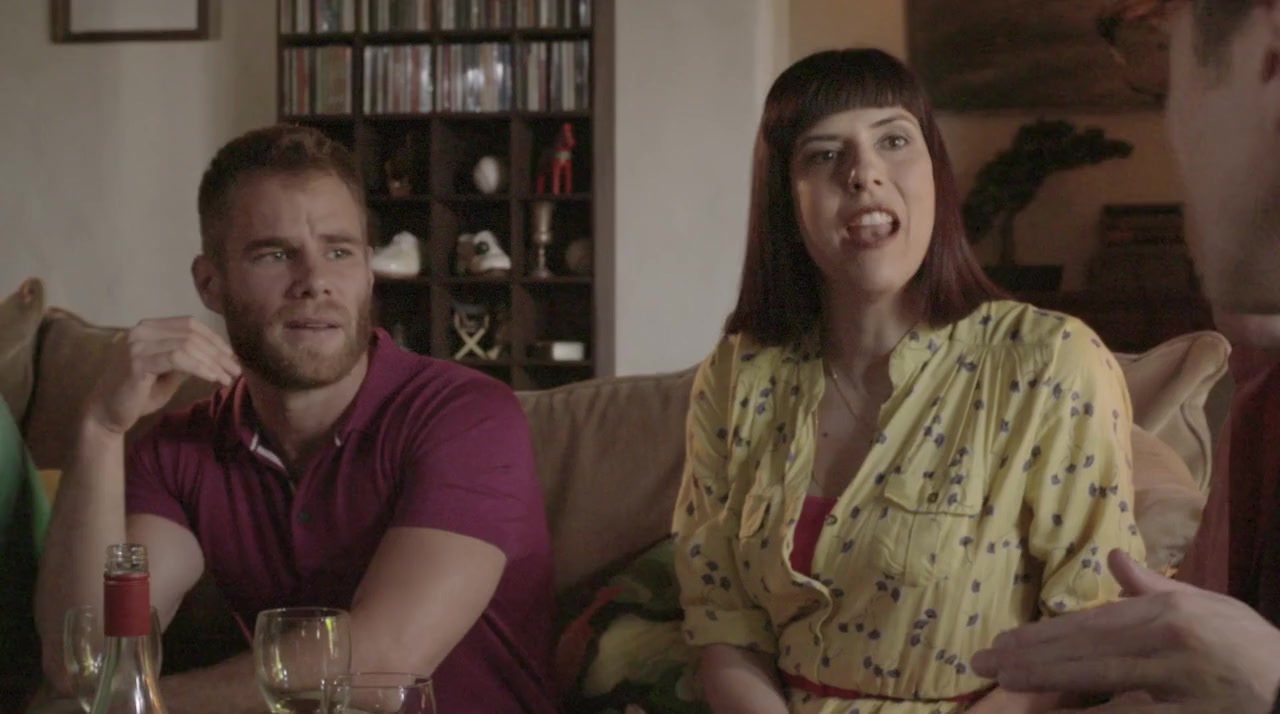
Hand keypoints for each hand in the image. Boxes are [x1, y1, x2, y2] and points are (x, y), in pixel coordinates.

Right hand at [86, 317, 239, 434]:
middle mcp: (141, 331)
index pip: (189, 324)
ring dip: (213, 362)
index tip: (232, 356)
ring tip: (227, 378)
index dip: (215, 338)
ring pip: (187, 344)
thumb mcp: (170, 372)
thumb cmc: (139, 394)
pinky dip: (199, 367)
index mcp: (149, 328)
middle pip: (191, 333)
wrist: (107, 413)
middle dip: (219, 352)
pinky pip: (177, 358)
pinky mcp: (137, 362)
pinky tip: (212, 378)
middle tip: (236, 370)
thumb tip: (220, 355)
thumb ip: (189, 359)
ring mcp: (137, 345)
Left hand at [972, 549, 1279, 712]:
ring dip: (1049, 679)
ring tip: (1007, 682)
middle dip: (1031, 654)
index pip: (1092, 622)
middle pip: (1086, 647)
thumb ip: (1153, 588)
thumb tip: (1114, 556)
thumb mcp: (1207, 607)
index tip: (1004, 642)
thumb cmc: (1249, 648)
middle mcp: (1169, 639)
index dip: (1044, 633)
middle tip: (984, 662)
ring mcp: (1180, 678)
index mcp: (1168, 611)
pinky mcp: (1191, 713)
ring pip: (1102, 677)